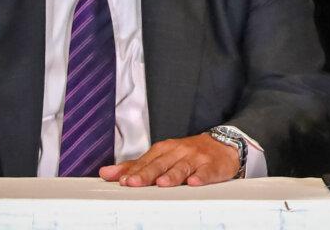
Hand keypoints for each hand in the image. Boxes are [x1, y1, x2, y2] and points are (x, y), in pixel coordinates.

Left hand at [99, 133, 240, 186]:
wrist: (223, 145)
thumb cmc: (187, 154)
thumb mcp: (162, 156)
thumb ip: (135, 165)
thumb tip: (106, 173)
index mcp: (165, 149)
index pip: (146, 160)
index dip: (134, 170)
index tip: (122, 180)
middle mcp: (179, 151)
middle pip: (161, 163)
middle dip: (147, 173)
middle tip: (134, 183)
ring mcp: (196, 158)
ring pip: (182, 167)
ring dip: (172, 175)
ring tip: (162, 184)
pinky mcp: (213, 166)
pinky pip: (206, 172)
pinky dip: (201, 177)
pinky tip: (194, 182)